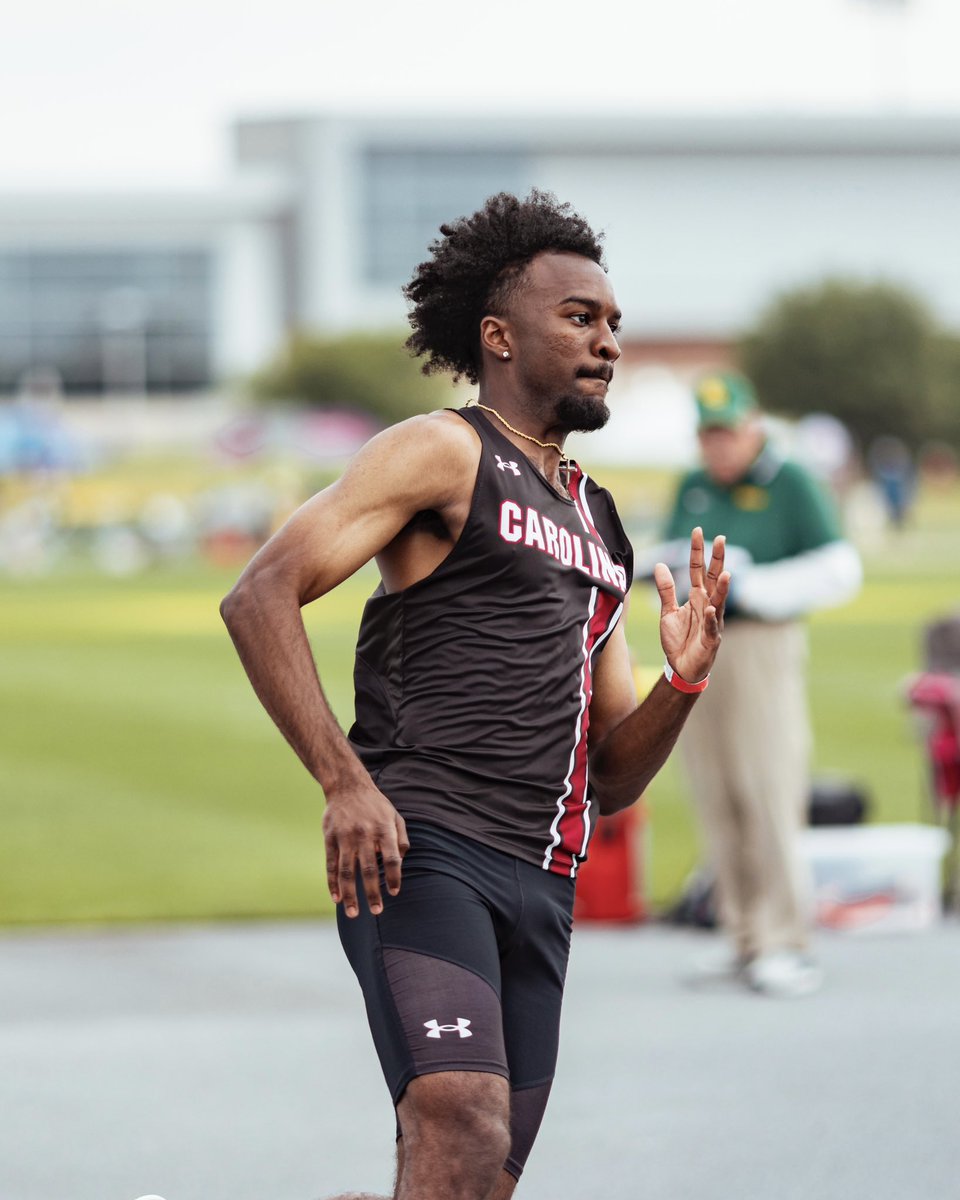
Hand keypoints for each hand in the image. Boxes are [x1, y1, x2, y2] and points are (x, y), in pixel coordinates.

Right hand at [322, 781, 409, 917]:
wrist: (347, 786)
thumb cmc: (375, 805)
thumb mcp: (395, 816)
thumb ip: (401, 838)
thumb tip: (402, 862)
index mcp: (384, 829)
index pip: (392, 858)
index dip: (394, 876)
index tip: (395, 892)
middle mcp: (365, 834)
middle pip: (369, 868)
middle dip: (372, 892)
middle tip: (376, 912)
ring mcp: (345, 836)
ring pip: (347, 871)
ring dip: (350, 894)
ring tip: (353, 913)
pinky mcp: (330, 837)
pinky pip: (331, 864)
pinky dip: (333, 883)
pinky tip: (336, 898)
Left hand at [654, 527, 728, 684]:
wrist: (681, 668)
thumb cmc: (678, 639)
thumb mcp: (667, 611)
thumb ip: (666, 589)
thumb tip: (660, 564)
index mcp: (696, 597)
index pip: (698, 569)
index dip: (697, 551)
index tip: (697, 531)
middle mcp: (707, 605)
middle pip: (714, 579)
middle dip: (717, 560)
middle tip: (721, 539)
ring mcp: (712, 621)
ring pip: (719, 601)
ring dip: (723, 588)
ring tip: (726, 573)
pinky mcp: (711, 639)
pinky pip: (711, 627)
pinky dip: (711, 618)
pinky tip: (710, 608)